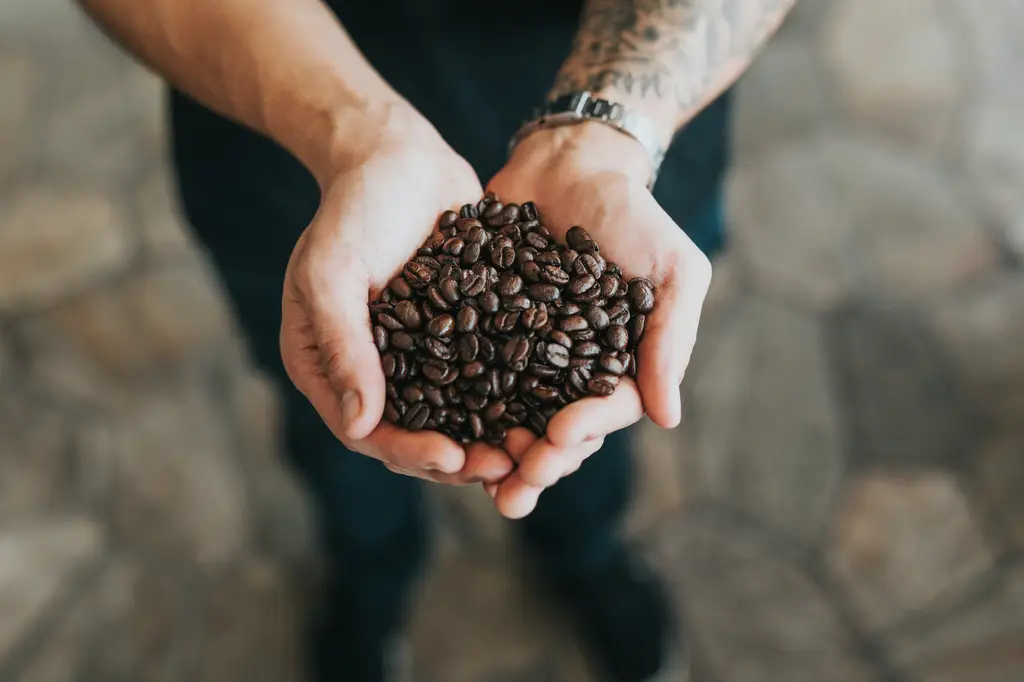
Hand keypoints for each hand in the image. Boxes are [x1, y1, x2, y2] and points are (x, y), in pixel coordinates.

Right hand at [281, 116, 514, 484]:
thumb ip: (342, 345)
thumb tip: (360, 426)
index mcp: (332, 369)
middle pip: (420, 434)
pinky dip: (518, 395)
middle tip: (510, 469)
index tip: (452, 459)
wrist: (396, 156)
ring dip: (497, 437)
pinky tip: (555, 405)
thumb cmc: (351, 209)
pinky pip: (490, 375)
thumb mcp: (331, 272)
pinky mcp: (464, 335)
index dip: (410, 451)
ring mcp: (423, 356)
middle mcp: (377, 373)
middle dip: (463, 458)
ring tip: (539, 450)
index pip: (369, 431)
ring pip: (460, 415)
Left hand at [484, 122, 711, 515]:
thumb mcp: (673, 269)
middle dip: (536, 463)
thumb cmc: (633, 214)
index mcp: (619, 364)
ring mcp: (526, 353)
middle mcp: (571, 368)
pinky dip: (457, 404)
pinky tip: (437, 427)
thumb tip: (668, 418)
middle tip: (512, 489)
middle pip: (556, 430)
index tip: (559, 438)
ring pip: (512, 415)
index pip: (605, 411)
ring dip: (495, 452)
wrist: (570, 163)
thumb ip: (671, 338)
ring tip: (476, 478)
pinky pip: (470, 374)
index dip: (584, 430)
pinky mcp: (484, 332)